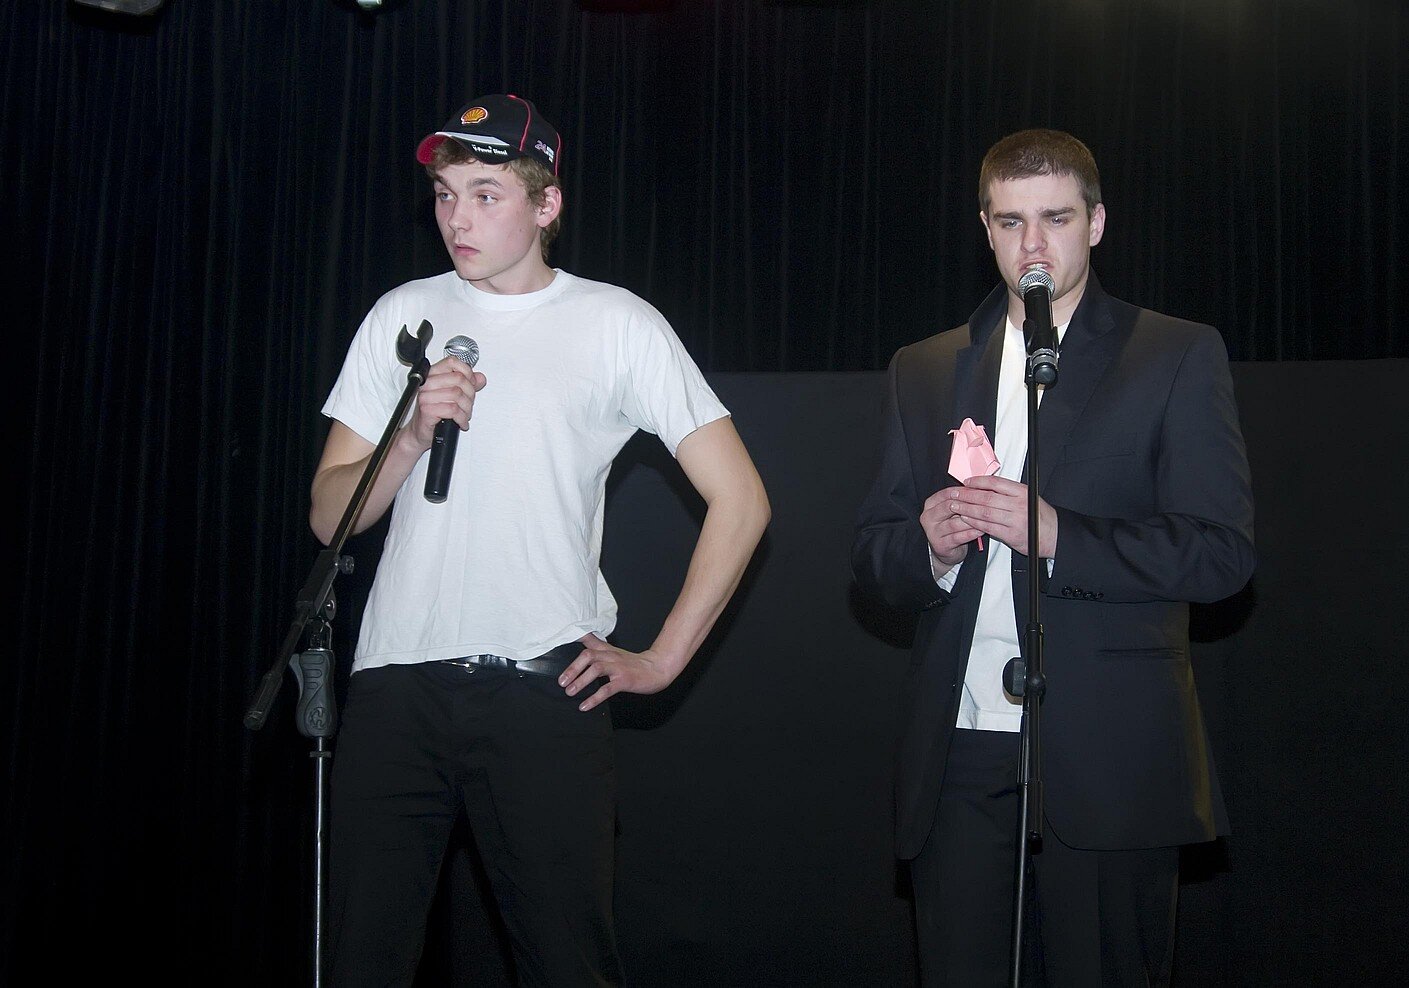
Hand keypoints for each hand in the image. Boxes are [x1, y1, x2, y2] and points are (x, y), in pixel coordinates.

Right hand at [405, 356, 485, 449]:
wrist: (420, 432)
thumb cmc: (435, 413)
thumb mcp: (454, 396)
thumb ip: (468, 385)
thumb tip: (480, 378)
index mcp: (432, 375)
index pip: (452, 362)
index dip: (467, 372)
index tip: (471, 384)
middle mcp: (427, 383)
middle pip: (458, 379)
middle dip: (470, 394)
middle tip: (468, 404)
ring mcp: (426, 396)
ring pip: (457, 394)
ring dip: (466, 408)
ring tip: (464, 414)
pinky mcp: (427, 409)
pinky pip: (452, 409)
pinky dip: (461, 418)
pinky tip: (460, 422)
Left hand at [558, 634, 682, 711]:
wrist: (657, 669)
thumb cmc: (633, 663)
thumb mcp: (614, 652)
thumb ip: (597, 646)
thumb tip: (581, 638)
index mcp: (607, 650)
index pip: (589, 641)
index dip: (574, 640)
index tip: (559, 642)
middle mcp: (611, 656)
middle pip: (589, 655)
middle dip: (573, 668)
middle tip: (562, 682)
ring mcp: (618, 668)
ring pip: (597, 669)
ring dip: (581, 681)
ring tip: (570, 692)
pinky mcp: (625, 680)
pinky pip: (607, 689)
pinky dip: (594, 698)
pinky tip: (585, 705)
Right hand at [921, 486, 984, 567]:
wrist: (946, 548)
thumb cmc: (952, 525)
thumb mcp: (954, 510)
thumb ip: (962, 499)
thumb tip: (979, 487)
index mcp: (931, 504)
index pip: (946, 493)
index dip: (964, 492)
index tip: (979, 491)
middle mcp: (928, 517)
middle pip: (948, 506)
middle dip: (968, 505)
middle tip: (984, 504)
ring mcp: (932, 532)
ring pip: (954, 523)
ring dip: (971, 521)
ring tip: (985, 518)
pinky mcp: (940, 545)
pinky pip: (958, 537)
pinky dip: (971, 533)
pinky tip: (981, 530)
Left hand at [947, 475, 1057, 558]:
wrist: (1054, 535)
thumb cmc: (1039, 516)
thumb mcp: (1028, 496)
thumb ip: (1008, 492)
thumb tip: (984, 486)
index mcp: (1022, 492)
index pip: (996, 483)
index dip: (978, 481)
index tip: (966, 482)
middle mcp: (1019, 505)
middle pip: (987, 498)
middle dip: (967, 495)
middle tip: (955, 493)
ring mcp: (1015, 520)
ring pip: (985, 512)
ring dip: (967, 509)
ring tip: (955, 506)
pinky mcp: (1011, 535)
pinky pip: (988, 527)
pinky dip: (974, 522)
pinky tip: (965, 519)